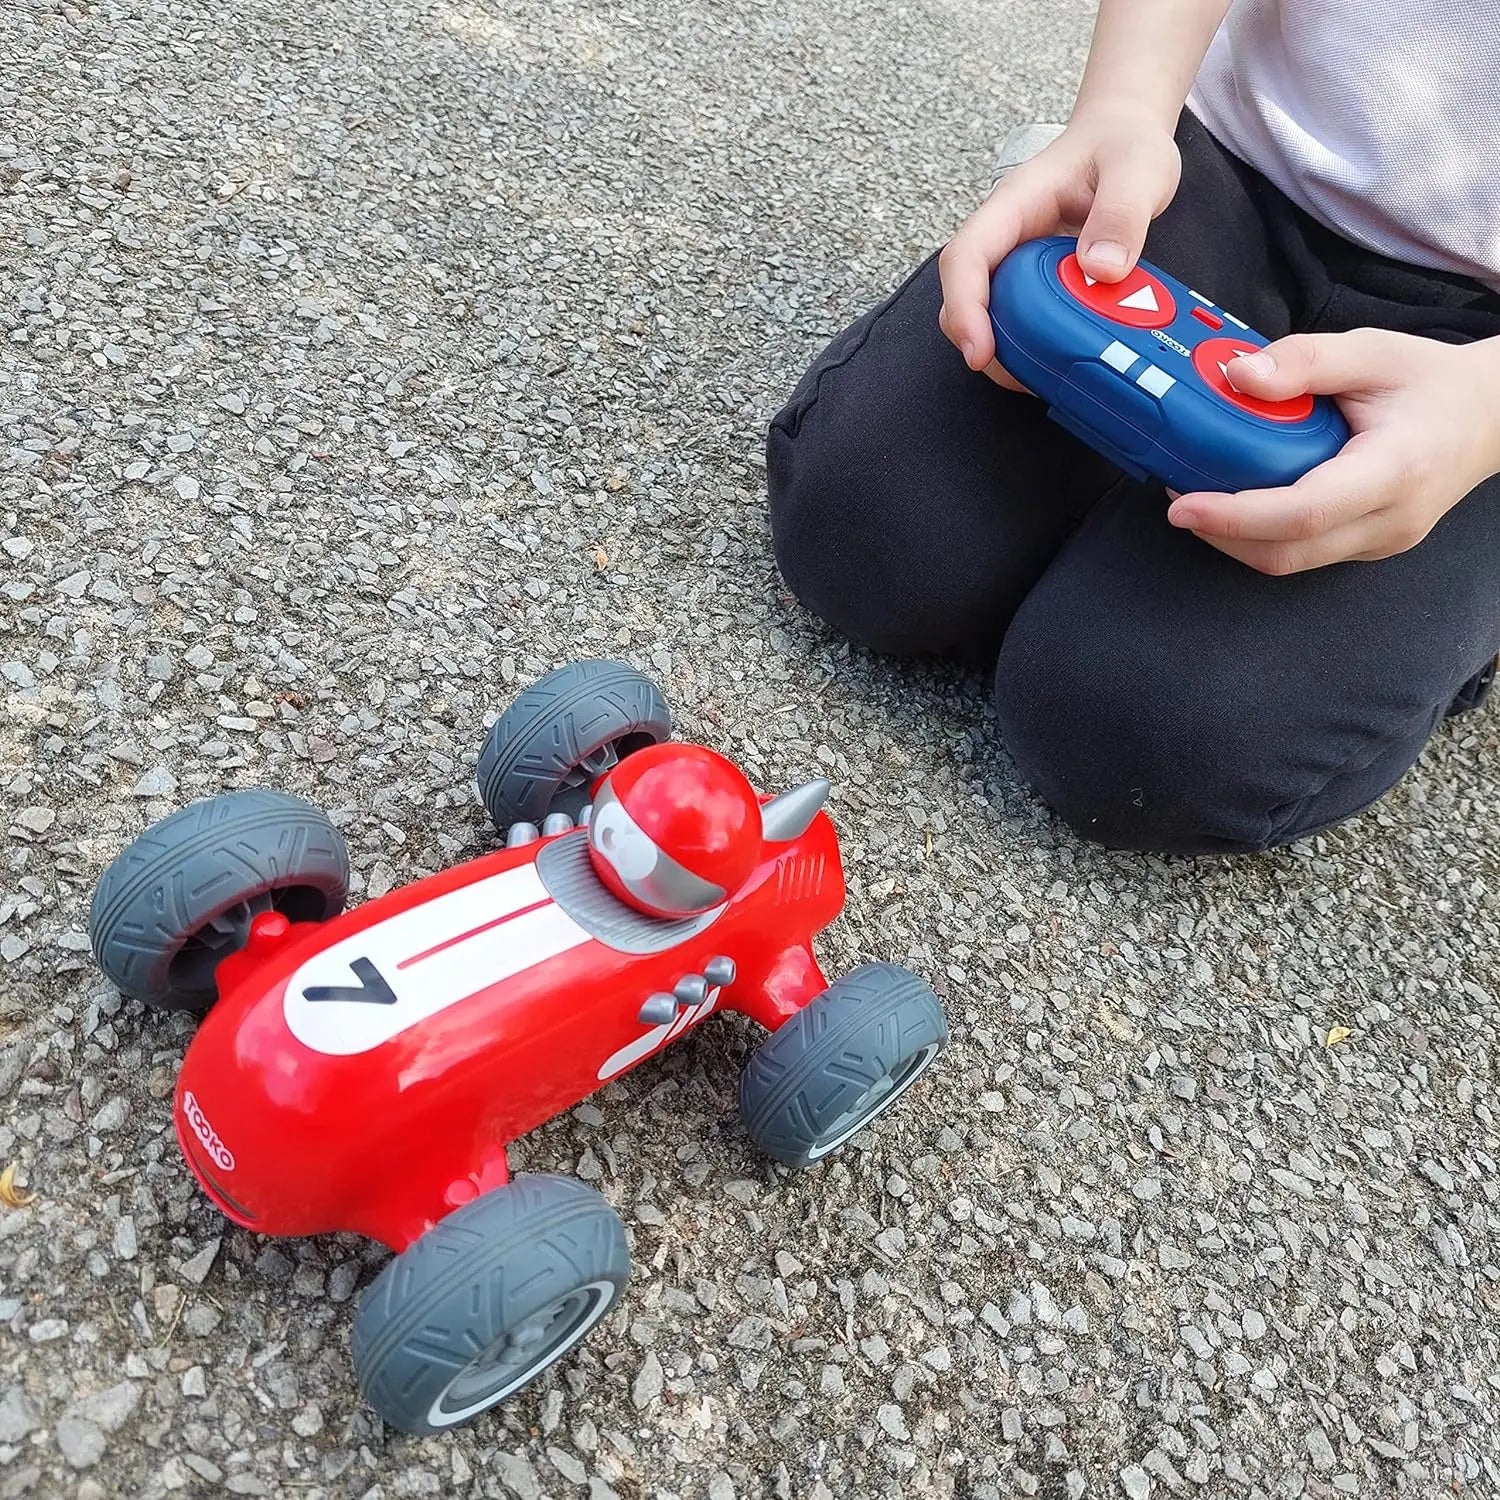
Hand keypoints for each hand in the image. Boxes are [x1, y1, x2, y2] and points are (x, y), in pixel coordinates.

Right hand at [937, 106, 1180, 390]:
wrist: (1125, 137)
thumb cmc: (1123, 145)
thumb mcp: (1138, 169)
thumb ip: (1122, 215)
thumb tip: (1102, 269)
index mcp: (1014, 205)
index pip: (967, 257)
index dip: (964, 307)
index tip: (978, 349)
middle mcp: (1005, 237)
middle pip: (966, 296)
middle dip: (981, 341)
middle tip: (1020, 376)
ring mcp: (1015, 262)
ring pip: (989, 314)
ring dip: (1009, 349)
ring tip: (1046, 373)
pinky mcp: (1032, 282)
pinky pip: (1019, 318)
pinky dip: (1033, 344)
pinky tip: (1061, 358)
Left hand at [1167, 330, 1499, 574]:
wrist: (1490, 416)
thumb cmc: (1432, 383)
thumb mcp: (1373, 351)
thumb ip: (1304, 360)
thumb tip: (1237, 375)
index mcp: (1396, 470)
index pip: (1303, 513)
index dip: (1235, 515)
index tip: (1182, 505)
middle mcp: (1389, 520)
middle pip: (1285, 553)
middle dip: (1219, 533)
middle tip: (1176, 498)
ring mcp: (1379, 542)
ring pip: (1289, 562)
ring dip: (1234, 538)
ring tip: (1200, 495)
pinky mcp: (1366, 547)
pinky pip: (1302, 554)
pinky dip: (1260, 535)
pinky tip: (1239, 501)